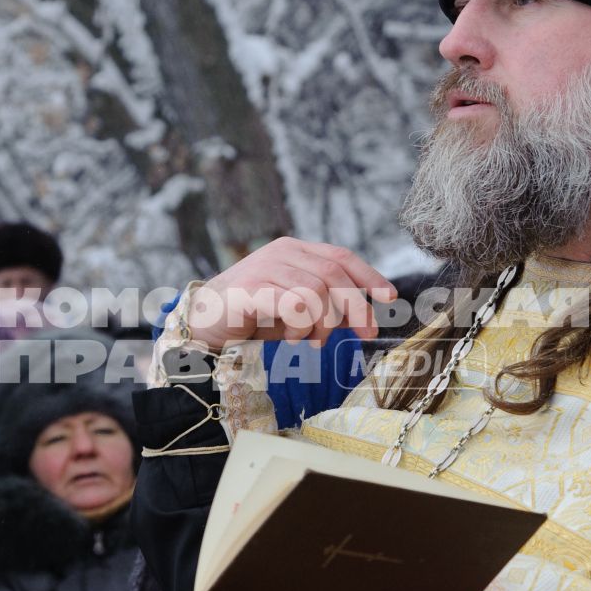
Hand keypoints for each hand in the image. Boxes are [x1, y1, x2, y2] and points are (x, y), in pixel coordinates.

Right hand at [182, 237, 396, 351]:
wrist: (202, 322)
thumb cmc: (250, 315)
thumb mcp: (292, 304)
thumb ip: (321, 302)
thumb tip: (360, 316)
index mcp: (294, 250)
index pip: (341, 256)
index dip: (369, 276)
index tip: (388, 297)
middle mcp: (281, 252)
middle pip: (335, 274)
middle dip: (356, 308)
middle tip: (363, 334)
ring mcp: (265, 267)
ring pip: (318, 291)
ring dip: (322, 323)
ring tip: (310, 340)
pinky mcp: (251, 289)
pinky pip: (294, 304)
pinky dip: (301, 326)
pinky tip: (289, 338)